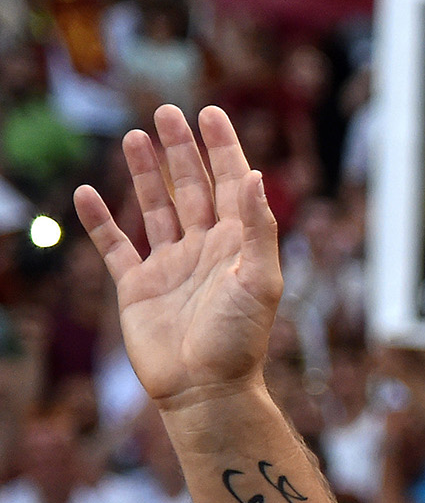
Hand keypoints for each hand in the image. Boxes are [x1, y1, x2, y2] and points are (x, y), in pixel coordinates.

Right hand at [73, 105, 281, 409]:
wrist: (204, 389)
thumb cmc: (240, 339)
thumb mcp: (259, 279)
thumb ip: (256, 227)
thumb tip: (254, 175)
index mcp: (237, 244)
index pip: (231, 184)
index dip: (222, 148)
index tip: (210, 112)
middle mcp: (204, 249)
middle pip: (191, 187)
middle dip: (181, 150)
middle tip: (166, 112)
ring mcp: (169, 266)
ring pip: (155, 208)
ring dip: (145, 174)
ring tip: (134, 138)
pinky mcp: (137, 287)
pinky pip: (115, 246)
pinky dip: (100, 221)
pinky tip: (87, 193)